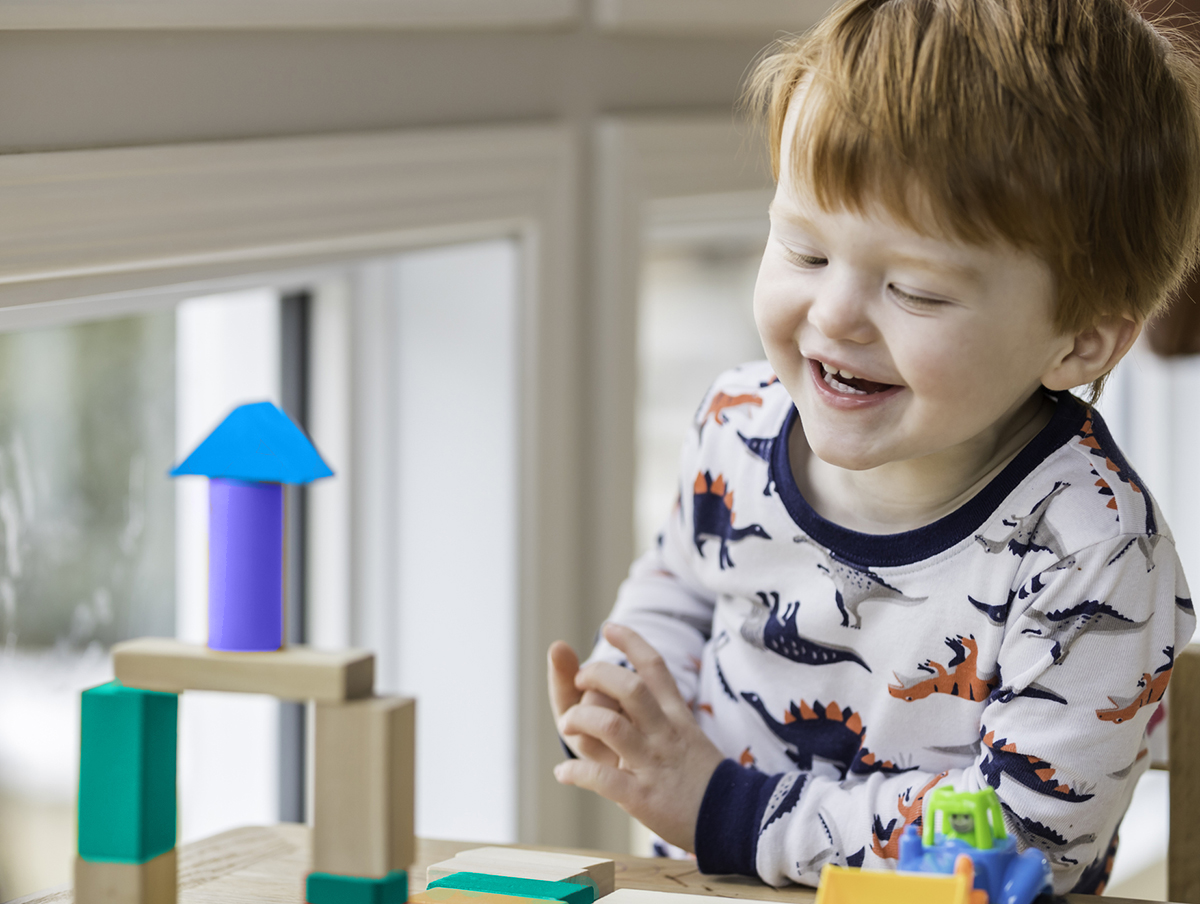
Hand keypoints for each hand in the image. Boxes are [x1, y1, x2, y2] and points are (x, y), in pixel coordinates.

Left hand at [553, 623, 724, 851]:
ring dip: (579, 719)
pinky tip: (564, 773)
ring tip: (567, 724)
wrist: (732, 821)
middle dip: (595, 676)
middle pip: (629, 687)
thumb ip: (653, 716)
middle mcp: (664, 733)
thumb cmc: (697, 778)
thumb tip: (613, 692)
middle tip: (579, 681)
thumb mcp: (684, 736)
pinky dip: (576, 773)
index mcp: (675, 715)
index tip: (610, 626)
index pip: (655, 667)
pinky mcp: (642, 796)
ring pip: (610, 725)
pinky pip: (602, 778)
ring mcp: (652, 763)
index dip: (632, 642)